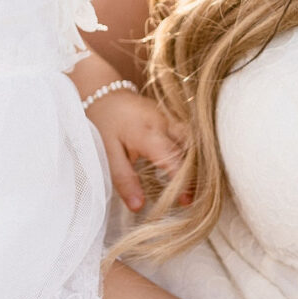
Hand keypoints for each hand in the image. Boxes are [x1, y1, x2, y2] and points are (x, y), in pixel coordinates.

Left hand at [87, 83, 186, 213]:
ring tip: (192, 184)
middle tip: (192, 197)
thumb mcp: (107, 153)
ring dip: (194, 162)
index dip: (182, 182)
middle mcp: (165, 123)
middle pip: (190, 151)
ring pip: (192, 141)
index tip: (185, 201)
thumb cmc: (102, 122)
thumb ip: (124, 179)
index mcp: (149, 133)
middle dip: (194, 174)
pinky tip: (187, 166)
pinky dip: (190, 151)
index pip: (174, 160)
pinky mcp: (171, 116)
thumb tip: (138, 206)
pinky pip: (187, 135)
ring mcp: (171, 117)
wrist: (102, 92)